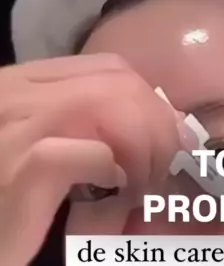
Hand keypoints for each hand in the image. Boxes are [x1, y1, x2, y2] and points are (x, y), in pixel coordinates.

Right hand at [0, 54, 179, 265]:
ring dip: (143, 149)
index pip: (107, 69)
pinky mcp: (25, 168)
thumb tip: (147, 132)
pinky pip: (97, 154)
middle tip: (159, 172)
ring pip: (112, 106)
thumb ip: (75, 132)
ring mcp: (15, 127)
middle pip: (118, 83)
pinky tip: (113, 197)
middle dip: (157, 125)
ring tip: (139, 187)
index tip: (166, 142)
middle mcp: (13, 95)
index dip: (149, 101)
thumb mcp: (31, 156)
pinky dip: (118, 174)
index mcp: (17, 87)